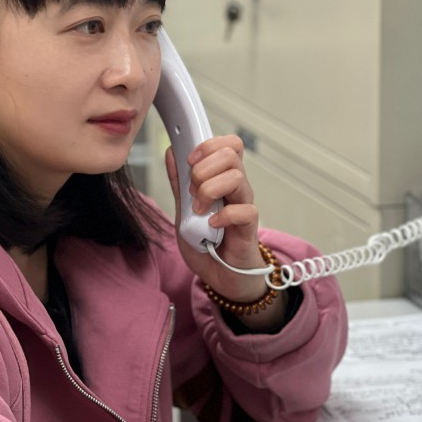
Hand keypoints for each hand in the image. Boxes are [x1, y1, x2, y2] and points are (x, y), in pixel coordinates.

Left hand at [165, 136, 286, 327]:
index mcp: (223, 179)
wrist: (220, 276)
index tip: (190, 161)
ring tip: (199, 210)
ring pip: (237, 177)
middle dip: (204, 168)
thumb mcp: (184, 209)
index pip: (229, 144)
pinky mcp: (249, 227)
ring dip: (209, 191)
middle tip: (193, 192)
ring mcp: (244, 205)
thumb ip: (179, 183)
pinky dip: (222, 216)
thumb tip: (171, 152)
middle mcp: (237, 188)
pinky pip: (244, 210)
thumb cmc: (207, 243)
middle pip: (231, 154)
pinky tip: (211, 225)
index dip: (209, 145)